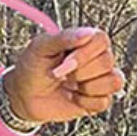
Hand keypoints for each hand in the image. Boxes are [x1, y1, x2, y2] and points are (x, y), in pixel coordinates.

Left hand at [2, 26, 125, 123]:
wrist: (23, 96)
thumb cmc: (32, 68)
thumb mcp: (40, 47)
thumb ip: (63, 38)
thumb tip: (87, 33)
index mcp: (86, 41)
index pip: (101, 40)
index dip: (84, 54)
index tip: (62, 64)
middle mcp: (97, 58)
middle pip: (107, 61)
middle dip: (79, 72)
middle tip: (59, 76)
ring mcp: (99, 80)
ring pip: (113, 81)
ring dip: (86, 87)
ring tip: (68, 86)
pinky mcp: (97, 100)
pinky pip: (104, 102)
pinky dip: (85, 102)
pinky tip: (72, 98)